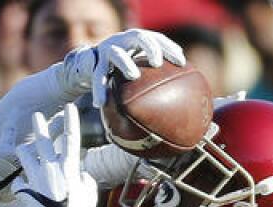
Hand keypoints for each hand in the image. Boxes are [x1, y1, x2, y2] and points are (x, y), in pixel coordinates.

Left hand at [12, 106, 98, 206]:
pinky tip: (19, 186)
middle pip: (44, 141)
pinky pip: (19, 180)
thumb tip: (82, 175)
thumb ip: (86, 181)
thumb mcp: (88, 196)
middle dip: (40, 126)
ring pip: (26, 155)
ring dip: (24, 151)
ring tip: (21, 148)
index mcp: (70, 168)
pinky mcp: (26, 188)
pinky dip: (20, 183)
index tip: (70, 107)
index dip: (71, 121)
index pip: (72, 138)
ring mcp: (37, 177)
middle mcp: (52, 168)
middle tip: (36, 115)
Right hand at [58, 29, 185, 105]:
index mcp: (138, 40)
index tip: (181, 61)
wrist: (91, 63)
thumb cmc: (123, 67)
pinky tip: (100, 103)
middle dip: (150, 48)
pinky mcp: (95, 62)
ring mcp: (108, 49)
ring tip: (133, 74)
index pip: (157, 38)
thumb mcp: (139, 66)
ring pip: (117, 53)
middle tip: (157, 62)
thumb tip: (180, 94)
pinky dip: (100, 89)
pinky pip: (98, 77)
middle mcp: (124, 41)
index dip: (170, 48)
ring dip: (126, 63)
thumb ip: (155, 74)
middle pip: (140, 37)